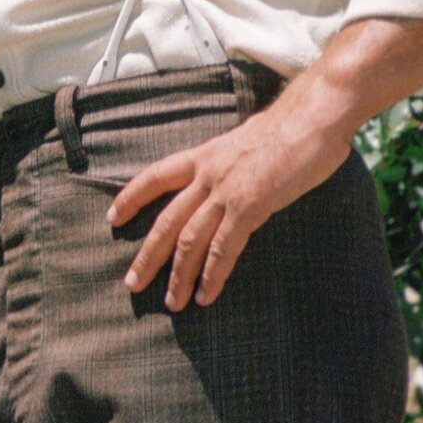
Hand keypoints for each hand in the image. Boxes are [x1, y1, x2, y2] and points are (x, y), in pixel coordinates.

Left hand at [105, 100, 348, 311]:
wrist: (310, 120)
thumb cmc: (283, 131)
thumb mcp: (239, 143)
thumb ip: (224, 163)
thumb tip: (221, 173)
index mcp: (201, 156)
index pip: (153, 177)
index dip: (130, 198)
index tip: (113, 219)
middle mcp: (205, 174)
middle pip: (166, 219)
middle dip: (148, 254)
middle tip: (132, 282)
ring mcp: (225, 191)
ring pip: (190, 239)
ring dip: (178, 274)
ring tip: (171, 302)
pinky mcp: (249, 206)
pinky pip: (224, 247)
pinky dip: (212, 274)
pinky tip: (205, 295)